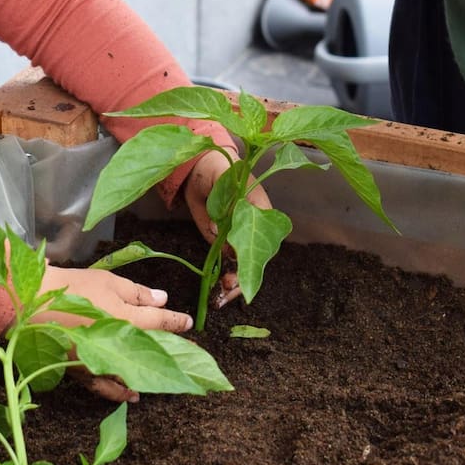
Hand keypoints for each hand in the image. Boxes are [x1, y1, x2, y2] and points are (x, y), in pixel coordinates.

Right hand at [29, 265, 192, 402]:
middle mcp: (118, 347)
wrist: (31, 304)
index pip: (160, 322)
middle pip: (153, 351)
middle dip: (173, 352)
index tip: (189, 323)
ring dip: (152, 377)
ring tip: (166, 379)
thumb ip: (137, 293)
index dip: (176, 322)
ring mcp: (100, 364)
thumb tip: (162, 299)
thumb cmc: (71, 288)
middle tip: (189, 355)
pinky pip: (106, 389)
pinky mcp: (81, 373)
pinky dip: (121, 394)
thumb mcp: (108, 282)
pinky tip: (132, 396)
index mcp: (127, 320)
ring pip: (134, 376)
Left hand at [183, 147, 272, 307]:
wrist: (200, 169)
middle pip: (257, 258)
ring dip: (234, 285)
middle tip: (227, 289)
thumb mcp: (220, 174)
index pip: (265, 236)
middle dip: (244, 278)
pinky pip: (229, 266)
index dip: (254, 255)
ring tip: (220, 297)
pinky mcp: (224, 242)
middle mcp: (254, 227)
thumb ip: (223, 196)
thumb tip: (218, 227)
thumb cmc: (216, 167)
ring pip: (244, 267)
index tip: (238, 267)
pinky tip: (217, 294)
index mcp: (261, 208)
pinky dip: (223, 282)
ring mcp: (240, 237)